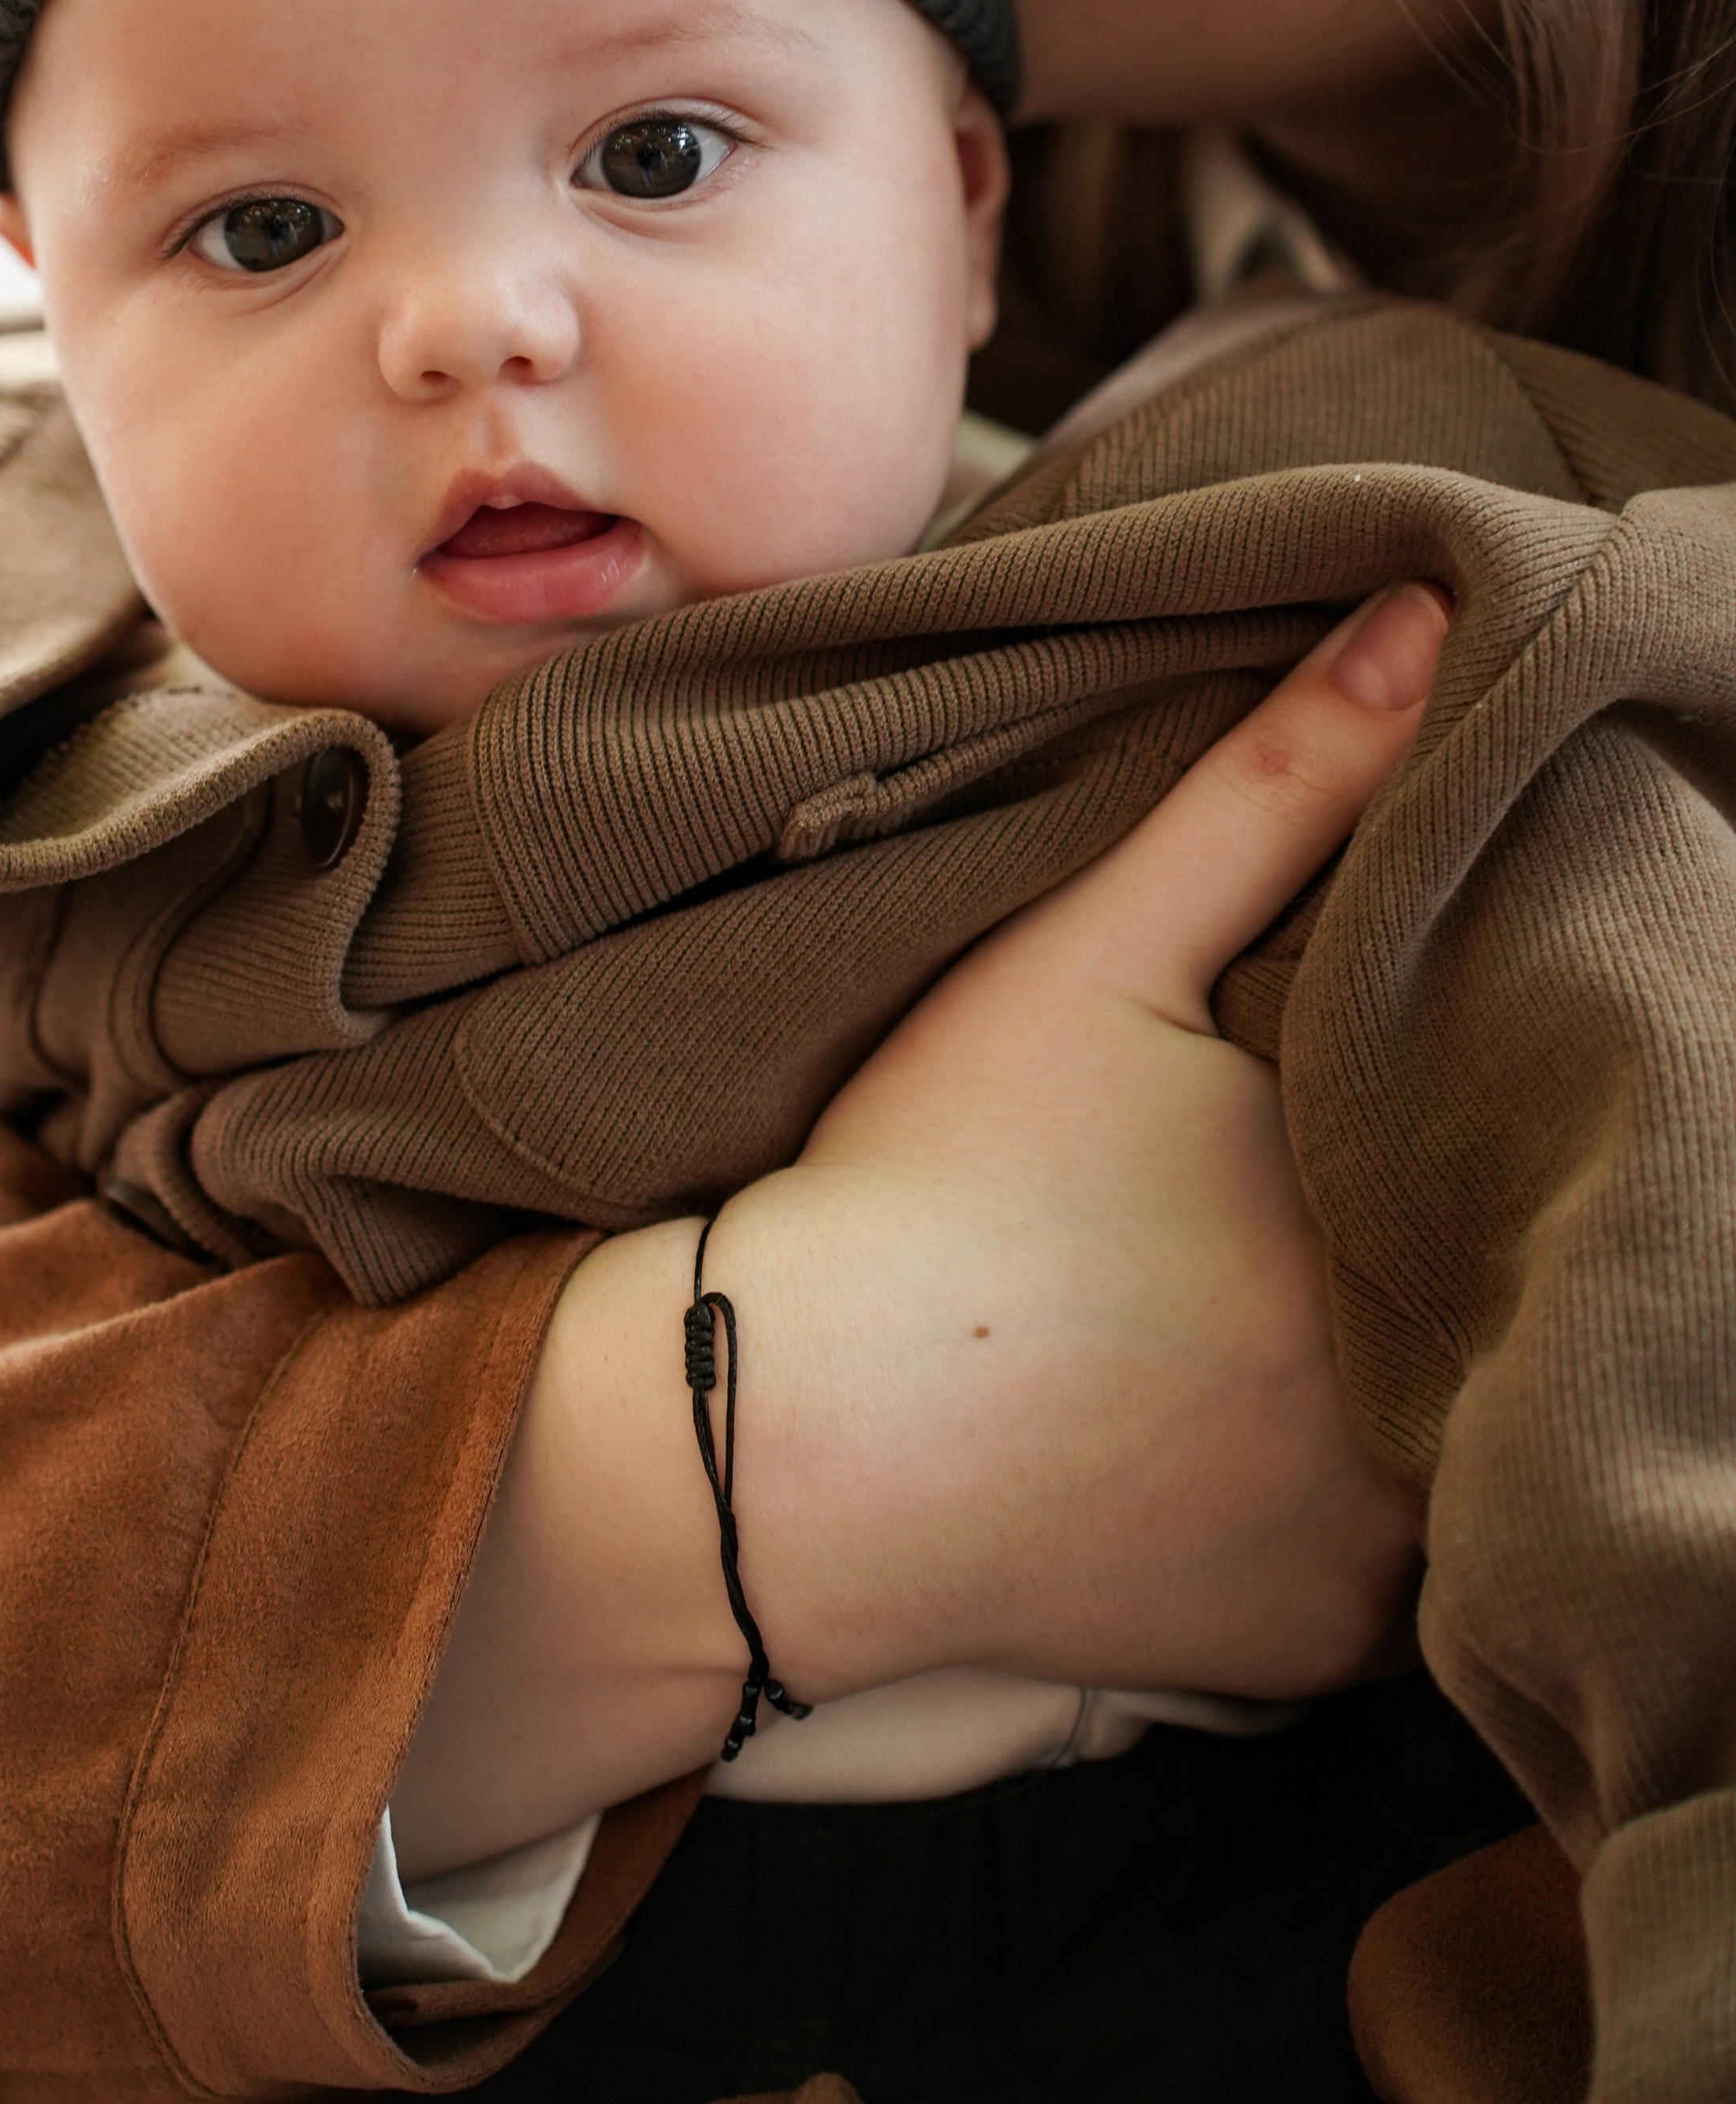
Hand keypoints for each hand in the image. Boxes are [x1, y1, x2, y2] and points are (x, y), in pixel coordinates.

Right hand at [390, 584, 1445, 1877]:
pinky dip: (1302, 1513)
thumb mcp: (1095, 947)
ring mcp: (1364, 1563)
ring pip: (1426, 1438)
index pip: (1497, 1146)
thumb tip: (1433, 614)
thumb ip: (1278, 780)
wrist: (773, 1438)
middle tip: (1262, 1194)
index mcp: (1394, 1222)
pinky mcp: (1291, 1655)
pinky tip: (1200, 1439)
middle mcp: (1417, 1414)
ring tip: (1237, 1312)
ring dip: (1365, 1384)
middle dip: (1401, 1239)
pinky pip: (1355, 1579)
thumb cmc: (931, 1176)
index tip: (1331, 1087)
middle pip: (1469, 1290)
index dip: (1434, 1106)